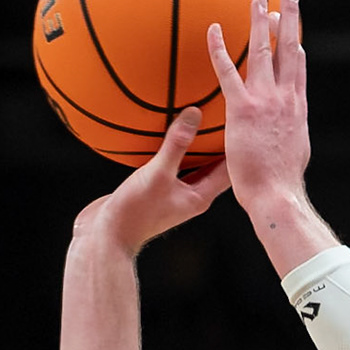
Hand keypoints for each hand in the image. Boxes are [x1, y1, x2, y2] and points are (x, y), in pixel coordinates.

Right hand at [72, 108, 231, 255]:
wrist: (105, 236)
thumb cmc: (135, 212)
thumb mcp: (158, 173)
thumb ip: (177, 144)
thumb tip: (195, 113)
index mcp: (201, 196)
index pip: (230, 168)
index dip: (239, 146)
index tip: (244, 120)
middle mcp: (192, 196)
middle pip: (214, 165)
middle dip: (220, 142)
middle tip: (225, 113)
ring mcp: (174, 194)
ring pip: (192, 164)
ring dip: (196, 144)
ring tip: (201, 116)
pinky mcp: (157, 190)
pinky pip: (171, 164)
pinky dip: (172, 149)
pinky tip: (165, 131)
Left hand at [205, 0, 307, 213]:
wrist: (276, 194)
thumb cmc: (282, 184)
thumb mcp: (294, 155)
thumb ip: (289, 137)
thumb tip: (288, 136)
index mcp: (297, 109)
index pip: (297, 69)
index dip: (296, 46)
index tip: (294, 31)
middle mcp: (285, 98)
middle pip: (289, 48)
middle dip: (290, 19)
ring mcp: (265, 100)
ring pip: (264, 51)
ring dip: (261, 21)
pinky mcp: (243, 109)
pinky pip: (228, 71)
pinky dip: (220, 48)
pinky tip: (213, 29)